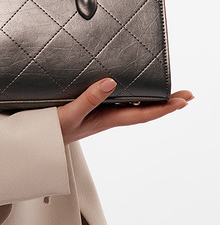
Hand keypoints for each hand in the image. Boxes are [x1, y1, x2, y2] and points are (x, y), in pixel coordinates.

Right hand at [58, 78, 193, 145]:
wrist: (37, 142)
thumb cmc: (51, 132)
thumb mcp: (70, 114)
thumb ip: (89, 98)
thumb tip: (112, 82)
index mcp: (106, 119)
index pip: (142, 114)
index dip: (164, 108)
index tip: (183, 101)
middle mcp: (107, 117)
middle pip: (143, 111)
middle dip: (165, 104)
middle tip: (186, 95)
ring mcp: (100, 114)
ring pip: (132, 107)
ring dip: (151, 101)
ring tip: (166, 93)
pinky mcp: (91, 110)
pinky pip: (118, 103)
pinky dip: (131, 97)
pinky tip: (129, 91)